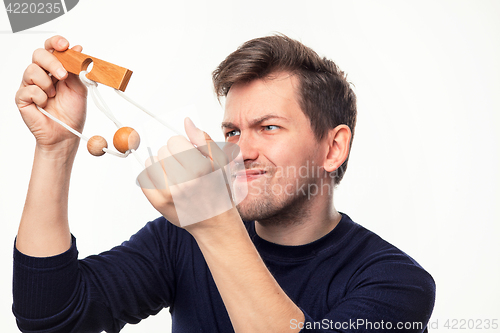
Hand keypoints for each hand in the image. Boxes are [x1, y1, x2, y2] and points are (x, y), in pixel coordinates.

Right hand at [15, 35, 86, 155]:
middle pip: (38, 54)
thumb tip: (78, 48)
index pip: (52, 48)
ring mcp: (30, 85)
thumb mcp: (79, 88)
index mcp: (56, 69)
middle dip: (52, 62)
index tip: (65, 45)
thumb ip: (77, 70)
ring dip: (47, 83)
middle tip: (63, 75)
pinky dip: (40, 96)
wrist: (66, 134)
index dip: (56, 42)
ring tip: (54, 95)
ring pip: (31, 70)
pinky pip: (28, 89)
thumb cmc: (72, 112)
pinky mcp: (22, 98)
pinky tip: (45, 104)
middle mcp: (41, 74)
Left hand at [137, 118, 238, 228]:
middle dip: (173, 156)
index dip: (183, 146)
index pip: (174, 140)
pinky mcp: (158, 203)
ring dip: (162, 165)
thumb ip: (203, 139)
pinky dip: (152, 176)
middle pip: (162, 150)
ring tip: (176, 176)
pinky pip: (143, 177)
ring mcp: (168, 194)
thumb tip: (186, 122)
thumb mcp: (220, 161)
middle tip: (186, 169)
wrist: (214, 222)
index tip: (191, 157)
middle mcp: (183, 182)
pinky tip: (166, 182)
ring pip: (151, 162)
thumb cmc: (218, 189)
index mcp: (200, 169)